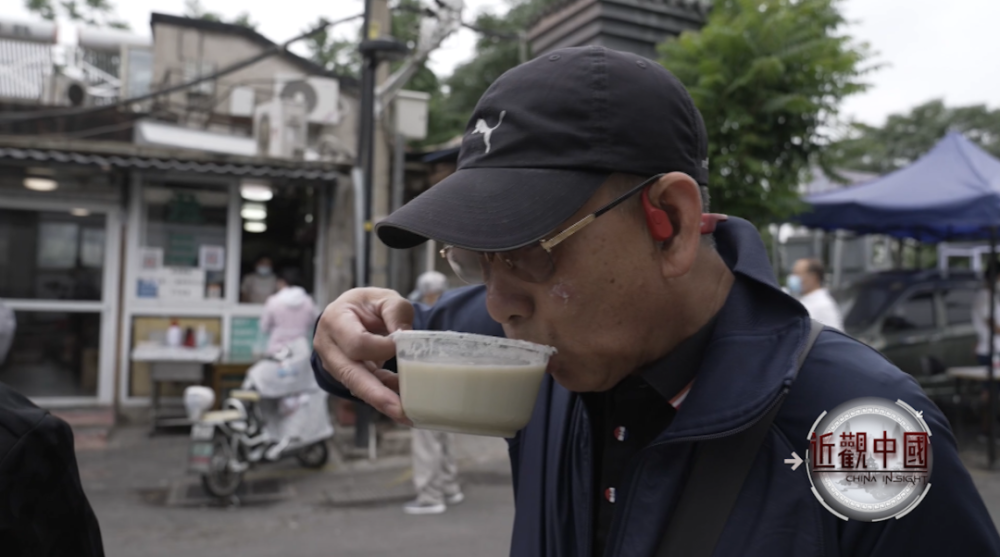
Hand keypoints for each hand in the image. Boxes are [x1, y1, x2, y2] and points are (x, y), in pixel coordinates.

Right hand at [314, 287, 413, 424]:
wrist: (352, 313)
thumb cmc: (366, 305)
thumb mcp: (384, 298)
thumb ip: (396, 312)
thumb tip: (406, 338)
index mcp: (335, 320)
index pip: (357, 343)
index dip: (382, 348)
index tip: (403, 346)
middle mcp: (328, 346)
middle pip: (351, 374)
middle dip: (376, 394)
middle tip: (400, 410)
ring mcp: (333, 364)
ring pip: (357, 387)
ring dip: (382, 401)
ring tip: (407, 415)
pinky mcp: (346, 376)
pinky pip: (366, 388)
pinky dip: (385, 395)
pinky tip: (404, 403)